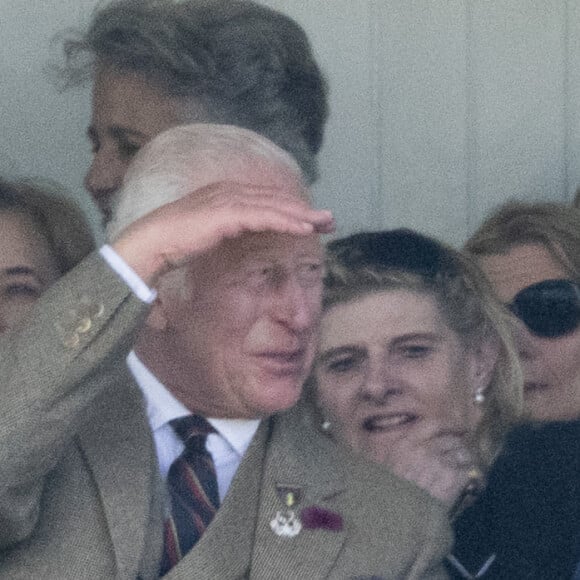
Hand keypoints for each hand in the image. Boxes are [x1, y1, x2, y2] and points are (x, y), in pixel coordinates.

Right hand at [111, 181, 334, 283]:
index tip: (311, 219)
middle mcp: (228, 191)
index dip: (290, 208)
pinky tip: (304, 229)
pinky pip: (263, 216)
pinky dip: (285, 221)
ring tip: (325, 223)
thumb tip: (234, 235)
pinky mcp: (225, 213)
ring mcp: (227, 200)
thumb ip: (224, 229)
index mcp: (224, 194)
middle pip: (275, 198)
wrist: (150, 243)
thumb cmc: (173, 242)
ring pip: (273, 206)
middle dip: (304, 209)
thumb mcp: (206, 232)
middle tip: (330, 219)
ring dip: (301, 215)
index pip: (265, 199)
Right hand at [386, 429, 474, 505]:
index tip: (459, 428)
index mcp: (405, 444)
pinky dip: (470, 476)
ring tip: (462, 470)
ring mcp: (440, 461)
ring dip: (464, 460)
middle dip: (458, 445)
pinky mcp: (454, 477)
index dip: (449, 425)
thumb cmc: (390, 495)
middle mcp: (423, 448)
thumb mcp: (387, 467)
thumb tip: (422, 444)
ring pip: (463, 453)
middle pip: (451, 439)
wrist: (400, 520)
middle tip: (460, 454)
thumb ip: (403, 452)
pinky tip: (467, 483)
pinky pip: (469, 470)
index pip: (433, 424)